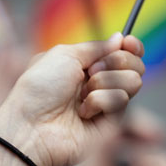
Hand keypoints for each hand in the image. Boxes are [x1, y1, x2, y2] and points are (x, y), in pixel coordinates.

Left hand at [0, 35, 144, 165]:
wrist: (31, 126)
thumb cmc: (40, 88)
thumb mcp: (64, 55)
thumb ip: (96, 47)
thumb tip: (119, 39)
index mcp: (85, 65)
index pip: (122, 52)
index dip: (131, 46)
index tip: (129, 42)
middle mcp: (98, 83)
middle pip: (134, 65)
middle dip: (117, 61)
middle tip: (91, 70)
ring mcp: (106, 104)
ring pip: (133, 81)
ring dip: (105, 81)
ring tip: (81, 95)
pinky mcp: (110, 123)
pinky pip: (121, 101)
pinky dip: (100, 101)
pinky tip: (83, 113)